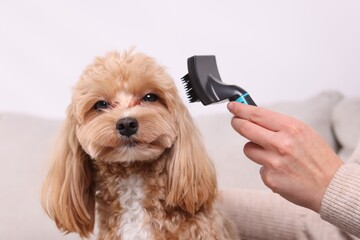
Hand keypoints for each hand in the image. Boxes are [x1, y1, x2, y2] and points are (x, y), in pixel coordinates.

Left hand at [227, 102, 342, 211]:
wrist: (331, 187)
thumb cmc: (318, 158)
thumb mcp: (303, 133)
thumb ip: (280, 126)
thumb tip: (256, 118)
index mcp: (291, 128)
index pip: (257, 114)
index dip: (241, 109)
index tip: (233, 106)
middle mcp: (280, 144)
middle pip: (245, 128)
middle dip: (237, 123)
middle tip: (236, 121)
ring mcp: (273, 162)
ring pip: (248, 149)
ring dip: (255, 149)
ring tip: (273, 155)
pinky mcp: (270, 178)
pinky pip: (259, 168)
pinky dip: (266, 168)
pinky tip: (281, 171)